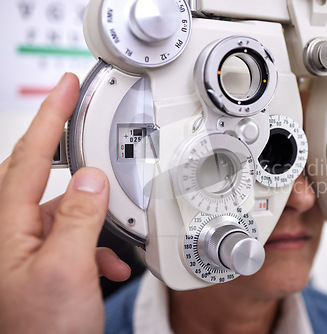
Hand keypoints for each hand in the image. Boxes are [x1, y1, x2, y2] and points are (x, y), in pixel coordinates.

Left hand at [0, 73, 130, 333]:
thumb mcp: (64, 272)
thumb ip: (77, 219)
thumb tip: (91, 179)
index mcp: (6, 227)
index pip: (30, 156)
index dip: (51, 116)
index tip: (66, 87)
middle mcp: (11, 235)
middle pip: (35, 173)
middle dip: (63, 147)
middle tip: (83, 123)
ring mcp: (27, 252)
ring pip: (62, 209)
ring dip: (92, 214)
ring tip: (113, 233)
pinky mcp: (45, 267)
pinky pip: (72, 238)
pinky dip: (96, 243)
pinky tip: (111, 263)